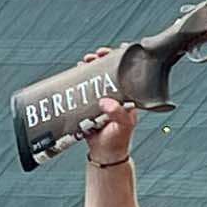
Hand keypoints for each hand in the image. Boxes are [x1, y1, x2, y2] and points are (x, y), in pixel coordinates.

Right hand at [79, 46, 137, 162]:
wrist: (104, 155)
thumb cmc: (118, 141)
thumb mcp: (122, 126)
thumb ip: (117, 114)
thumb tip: (105, 101)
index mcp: (128, 97)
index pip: (127, 72)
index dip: (121, 59)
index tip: (114, 51)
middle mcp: (116, 95)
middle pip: (110, 70)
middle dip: (102, 59)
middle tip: (94, 56)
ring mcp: (104, 98)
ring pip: (97, 77)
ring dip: (91, 66)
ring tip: (85, 62)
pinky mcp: (91, 103)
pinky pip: (86, 87)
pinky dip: (81, 78)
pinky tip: (77, 72)